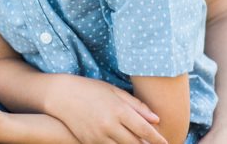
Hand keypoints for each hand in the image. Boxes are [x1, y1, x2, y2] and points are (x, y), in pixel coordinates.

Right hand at [44, 74, 166, 143]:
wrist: (61, 95)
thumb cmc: (90, 89)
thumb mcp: (114, 91)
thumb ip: (136, 106)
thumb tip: (156, 120)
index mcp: (118, 110)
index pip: (144, 130)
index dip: (157, 139)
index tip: (165, 142)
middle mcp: (109, 124)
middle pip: (136, 143)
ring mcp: (98, 135)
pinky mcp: (88, 142)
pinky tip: (121, 143)